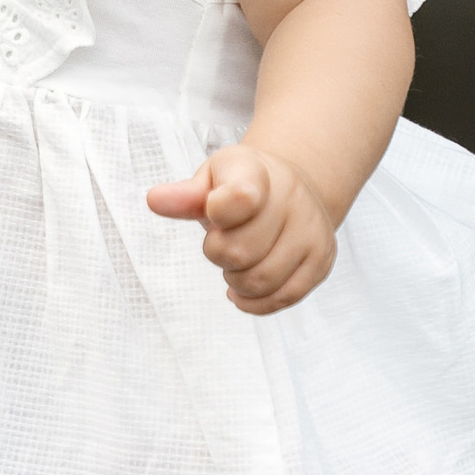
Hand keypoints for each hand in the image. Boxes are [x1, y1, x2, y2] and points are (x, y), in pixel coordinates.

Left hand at [146, 142, 336, 313]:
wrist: (293, 189)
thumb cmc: (242, 185)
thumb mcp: (212, 179)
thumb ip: (185, 196)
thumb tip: (154, 200)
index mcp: (258, 172)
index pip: (239, 199)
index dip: (217, 213)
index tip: (214, 209)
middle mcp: (293, 199)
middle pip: (239, 253)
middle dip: (218, 254)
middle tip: (222, 241)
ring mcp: (312, 232)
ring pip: (260, 281)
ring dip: (236, 280)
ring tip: (237, 263)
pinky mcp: (321, 262)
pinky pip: (283, 298)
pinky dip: (254, 301)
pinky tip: (244, 287)